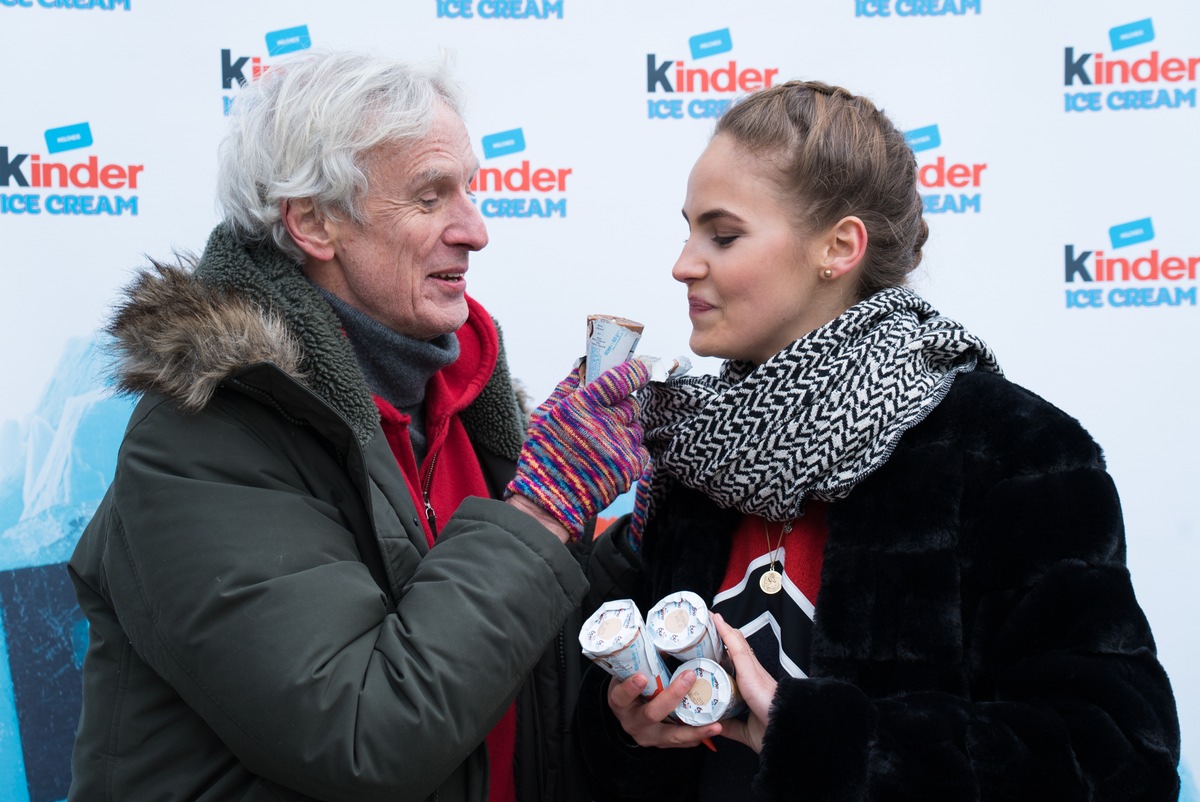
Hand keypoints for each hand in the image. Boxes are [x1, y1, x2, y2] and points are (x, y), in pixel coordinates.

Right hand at [506, 359, 650, 538]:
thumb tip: (583, 364)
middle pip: (631, 404)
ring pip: (636, 427)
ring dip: (625, 431)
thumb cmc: (543, 454)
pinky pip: (641, 450)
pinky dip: (629, 452)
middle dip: (621, 408)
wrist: (550, 500)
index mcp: (582, 406)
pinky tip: (610, 458)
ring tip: (602, 443)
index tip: (643, 367)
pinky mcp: (629, 468)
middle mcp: (604, 424)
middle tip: (605, 418)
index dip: (637, 370)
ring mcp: (619, 448)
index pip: (620, 379)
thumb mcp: (544, 415)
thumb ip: (566, 387)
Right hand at [607, 671, 721, 748]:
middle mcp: (633, 721)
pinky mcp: (661, 744)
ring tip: (714, 725)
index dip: (630, 688)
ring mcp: (648, 735)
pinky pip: (680, 743)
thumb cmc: (629, 689)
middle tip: (689, 678)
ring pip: (671, 736)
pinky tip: (712, 730)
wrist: (627, 713)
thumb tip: (669, 639)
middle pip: (651, 713)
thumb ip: (647, 660)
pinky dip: (697, 737)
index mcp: (619, 702)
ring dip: (694, 730)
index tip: (641, 677)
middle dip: (672, 696)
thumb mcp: (630, 674)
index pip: (621, 695)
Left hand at [713, 613, 776, 752]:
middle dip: (724, 635)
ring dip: (723, 628)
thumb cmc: (772, 731)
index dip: (729, 648)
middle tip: (708, 623)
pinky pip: (736, 646)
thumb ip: (730, 725)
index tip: (716, 642)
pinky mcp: (750, 670)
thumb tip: (714, 723)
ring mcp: (752, 669)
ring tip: (710, 615)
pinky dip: (725, 632)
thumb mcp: (745, 729)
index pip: (739, 661)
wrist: (785, 733)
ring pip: (736, 642)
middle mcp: (754, 673)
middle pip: (737, 647)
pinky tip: (717, 621)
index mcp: (753, 685)